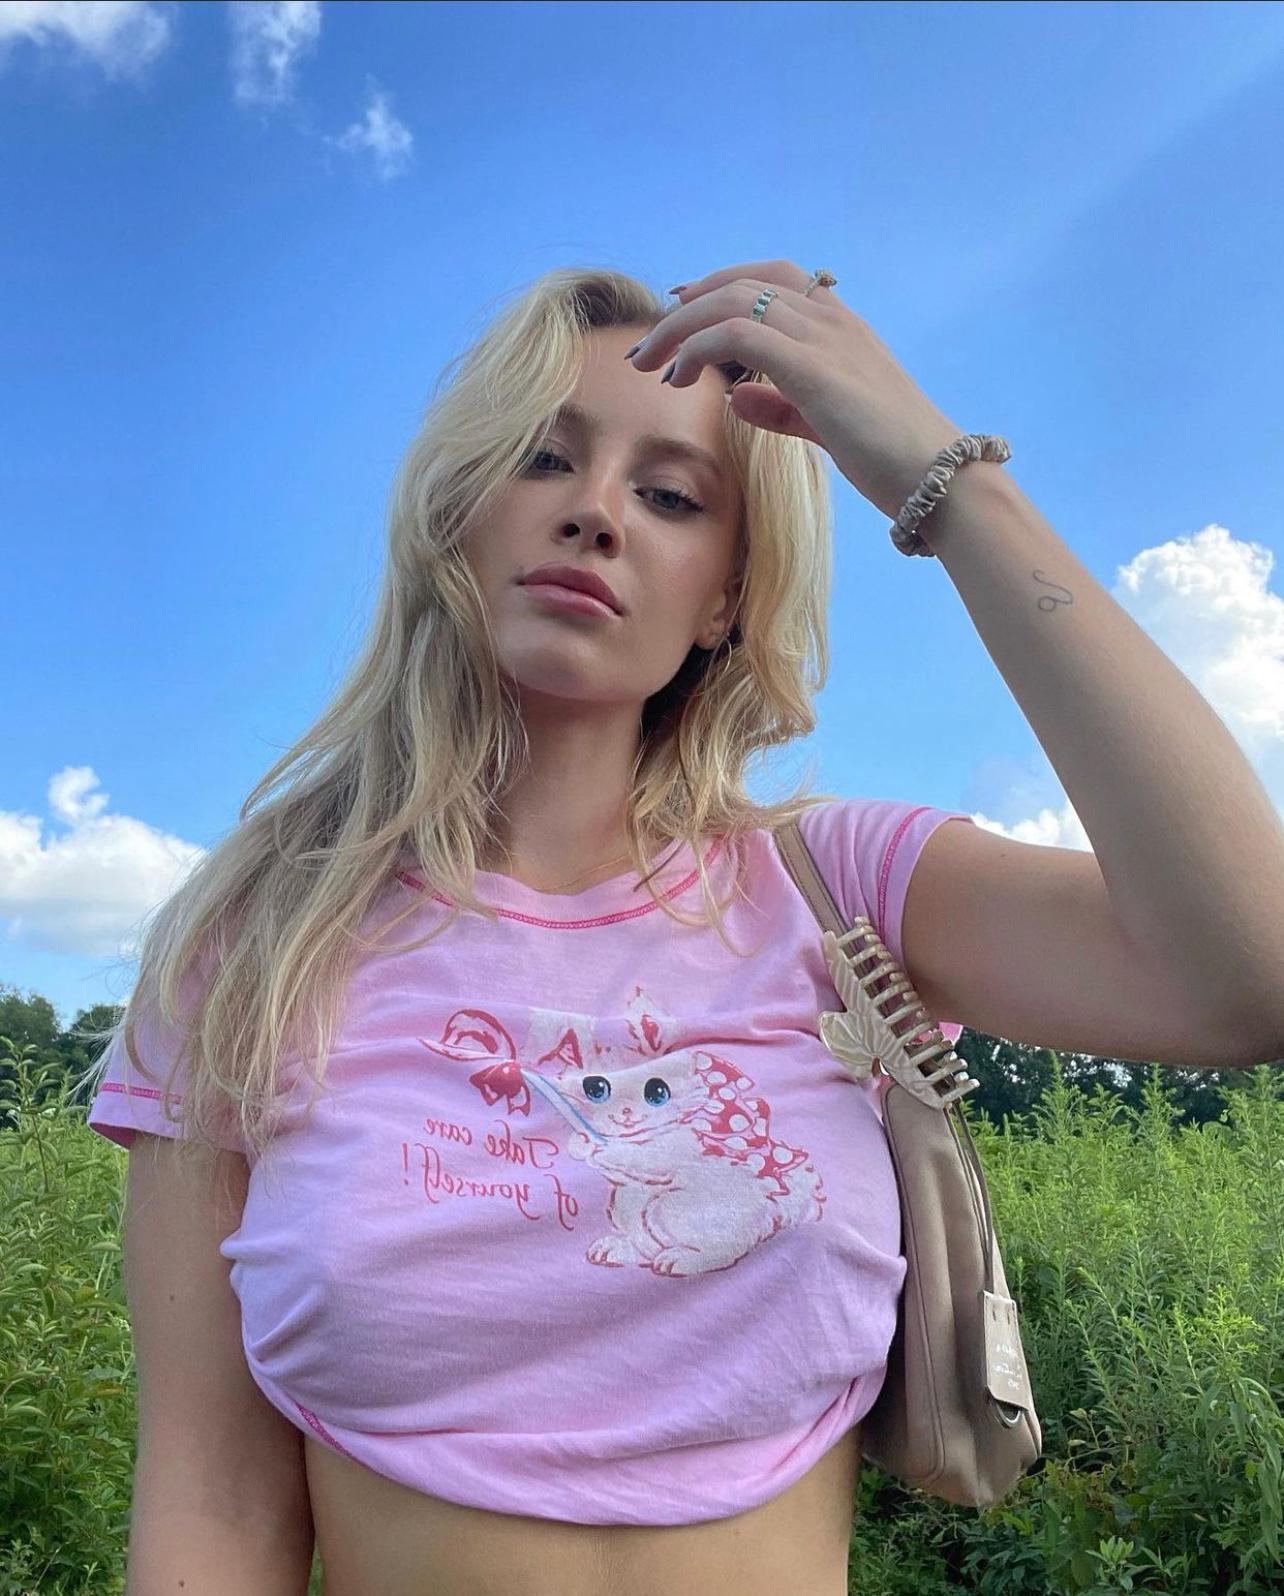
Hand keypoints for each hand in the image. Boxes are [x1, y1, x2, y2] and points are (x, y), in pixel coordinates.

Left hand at [627, 258, 965, 522]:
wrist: (937, 478)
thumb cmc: (892, 459)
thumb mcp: (826, 426)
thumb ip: (782, 407)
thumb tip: (735, 393)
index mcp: (842, 327)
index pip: (774, 279)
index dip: (721, 285)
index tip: (680, 309)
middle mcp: (832, 319)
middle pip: (743, 282)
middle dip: (686, 307)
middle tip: (648, 344)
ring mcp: (823, 337)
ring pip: (731, 302)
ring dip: (679, 328)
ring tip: (649, 362)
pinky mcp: (811, 365)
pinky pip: (736, 333)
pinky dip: (698, 347)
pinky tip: (680, 376)